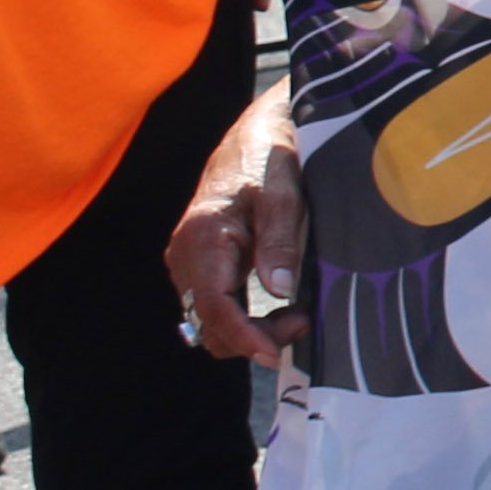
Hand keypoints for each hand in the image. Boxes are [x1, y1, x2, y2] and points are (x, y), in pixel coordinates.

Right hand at [166, 84, 308, 369]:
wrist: (252, 136)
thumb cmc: (269, 160)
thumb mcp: (285, 196)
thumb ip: (281, 242)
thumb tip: (280, 291)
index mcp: (202, 238)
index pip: (214, 307)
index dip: (244, 337)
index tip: (275, 354)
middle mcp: (185, 256)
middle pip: (210, 325)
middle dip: (254, 337)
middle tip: (305, 322)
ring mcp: (190, 264)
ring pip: (213, 322)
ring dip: (253, 331)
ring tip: (299, 316)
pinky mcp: (202, 267)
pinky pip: (218, 308)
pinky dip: (248, 319)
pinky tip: (285, 308)